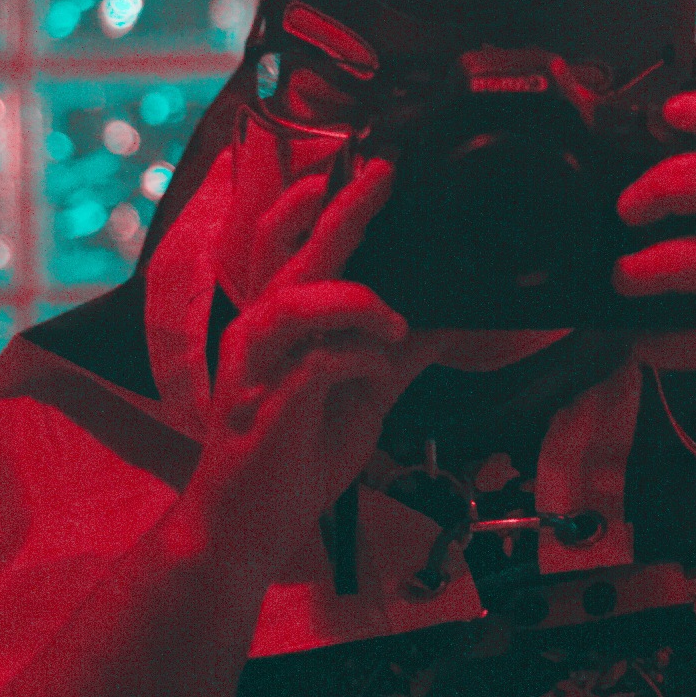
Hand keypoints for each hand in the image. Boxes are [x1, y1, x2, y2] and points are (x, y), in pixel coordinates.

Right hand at [185, 160, 442, 561]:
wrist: (247, 528)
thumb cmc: (296, 458)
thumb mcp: (362, 398)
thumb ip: (396, 355)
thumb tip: (448, 318)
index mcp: (271, 325)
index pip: (277, 246)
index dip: (302, 204)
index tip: (345, 168)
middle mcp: (255, 334)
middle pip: (290, 255)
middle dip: (339, 211)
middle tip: (383, 173)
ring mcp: (256, 369)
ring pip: (294, 301)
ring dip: (352, 299)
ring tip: (394, 319)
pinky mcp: (267, 407)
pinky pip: (316, 363)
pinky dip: (357, 357)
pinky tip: (378, 367)